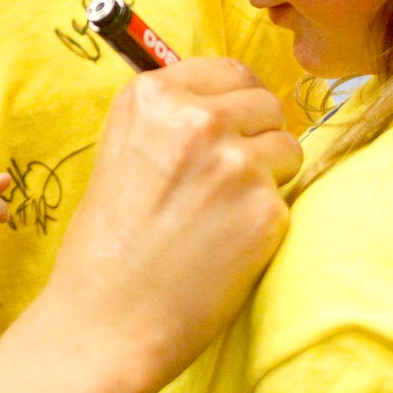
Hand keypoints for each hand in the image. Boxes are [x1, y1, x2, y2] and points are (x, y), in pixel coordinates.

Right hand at [45, 57, 299, 391]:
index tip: (231, 127)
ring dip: (269, 177)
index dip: (236, 101)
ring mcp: (233, 162)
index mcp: (152, 96)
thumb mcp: (122, 152)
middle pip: (267, 102)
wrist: (104, 322)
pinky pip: (288, 201)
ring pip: (287, 148)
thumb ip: (171, 120)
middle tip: (226, 182)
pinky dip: (265, 224)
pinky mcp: (265, 210)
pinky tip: (226, 248)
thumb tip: (231, 101)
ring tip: (222, 216)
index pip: (229, 70)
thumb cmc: (107, 246)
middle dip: (257, 137)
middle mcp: (195, 118)